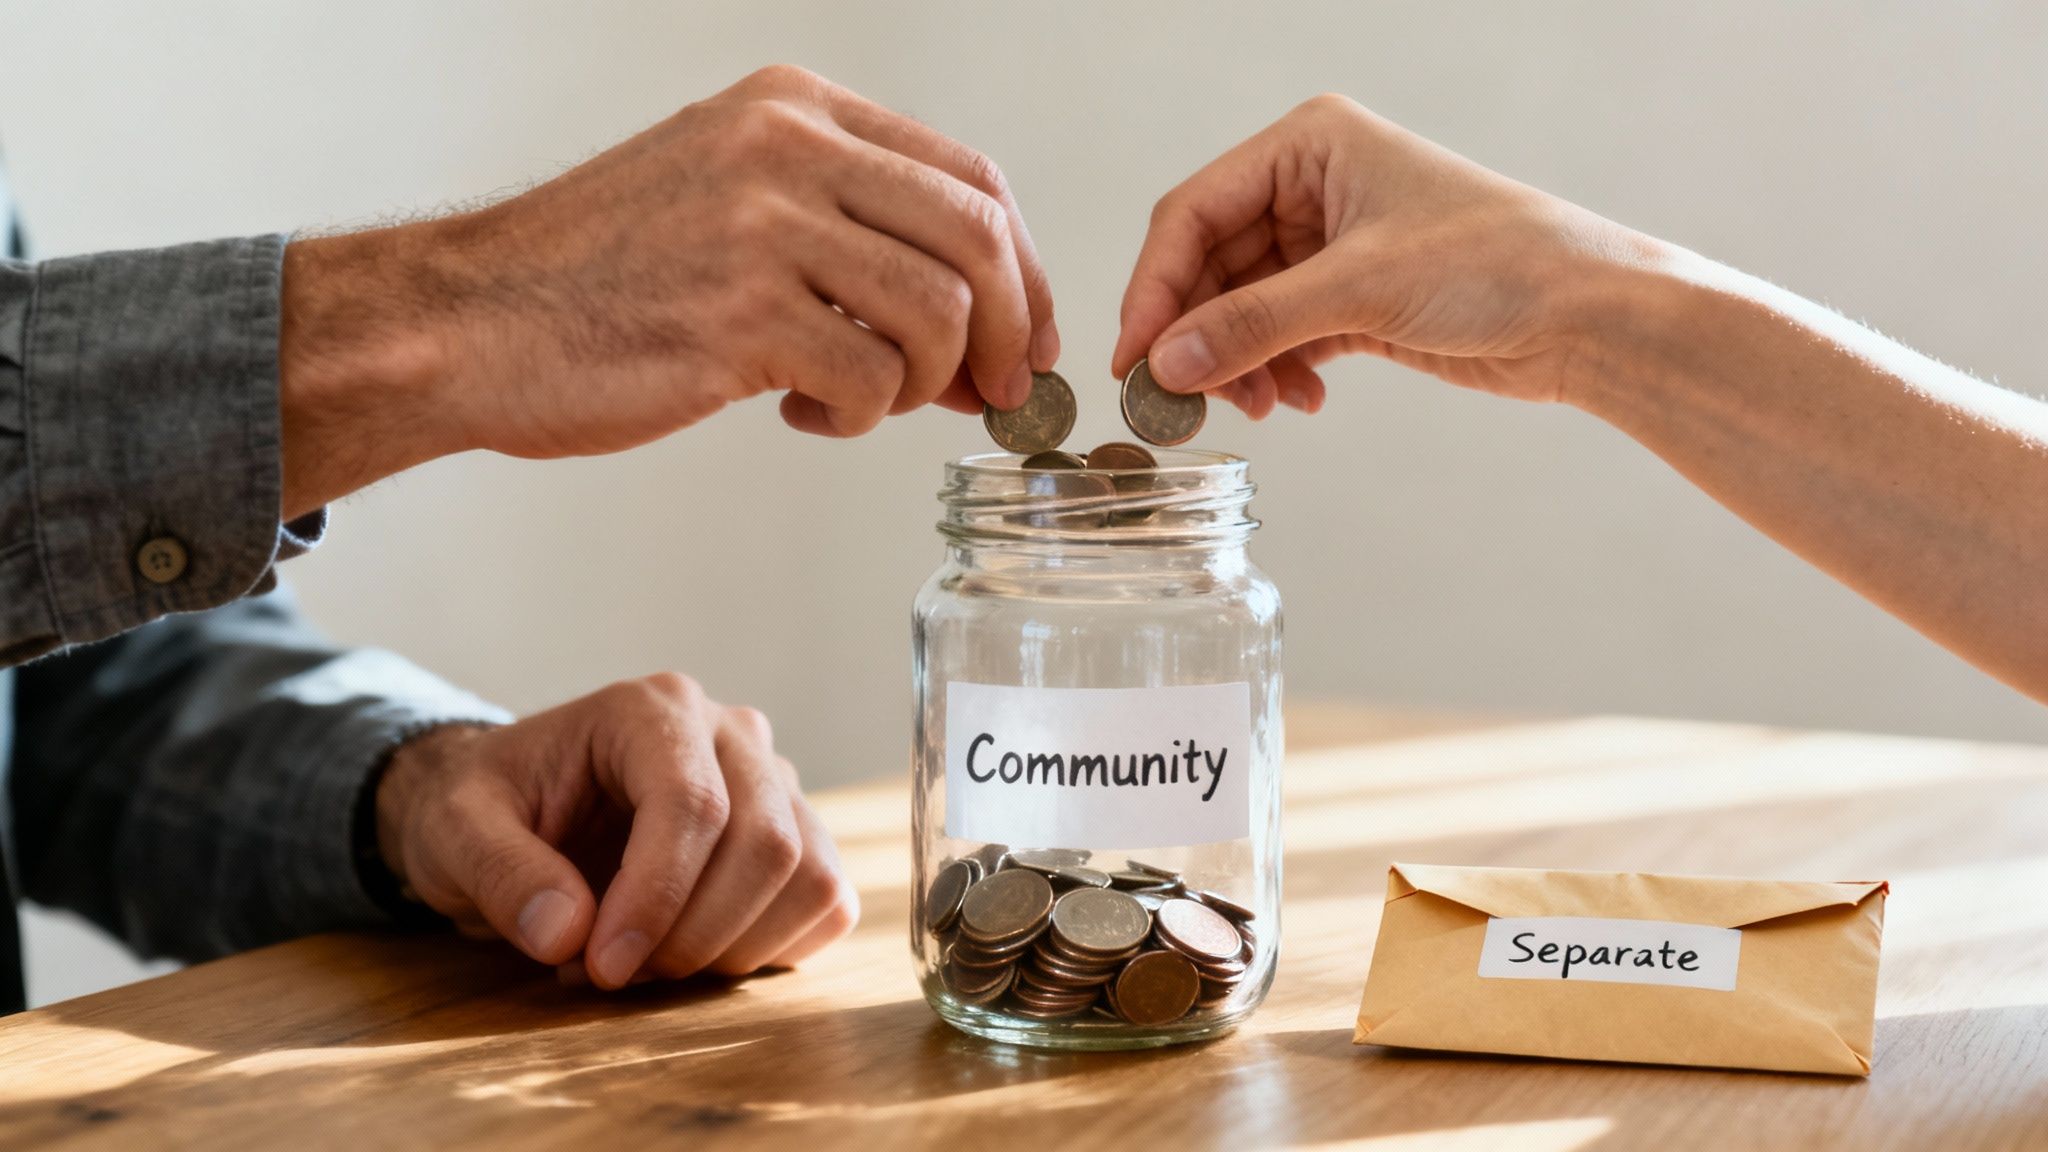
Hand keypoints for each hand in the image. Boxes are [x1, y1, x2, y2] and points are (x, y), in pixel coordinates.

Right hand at [280, 64, 1057, 516]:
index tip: (1023, 338)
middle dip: (1003, 334)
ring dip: (921, 382)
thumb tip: (986, 338)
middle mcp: (787, 146)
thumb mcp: (733, 206)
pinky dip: (858, 414)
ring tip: (859, 397)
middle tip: (985, 393)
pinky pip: (872, 377)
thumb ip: (854, 243)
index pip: (970, 178)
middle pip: (977, 239)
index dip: (1022, 270)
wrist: (469, 321)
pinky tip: (803, 410)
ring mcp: (763, 224)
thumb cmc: (597, 280)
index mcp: (794, 108)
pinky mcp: (741, 312)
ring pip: (937, 313)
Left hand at [374, 674, 857, 988]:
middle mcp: (732, 732)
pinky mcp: (798, 833)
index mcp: (652, 710)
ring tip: (647, 962)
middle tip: (616, 974)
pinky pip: (827, 903)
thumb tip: (568, 935)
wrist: (516, 808)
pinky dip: (772, 949)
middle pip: (767, 844)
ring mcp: (775, 782)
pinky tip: (698, 954)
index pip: (695, 804)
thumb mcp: (456, 831)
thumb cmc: (487, 807)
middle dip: (695, 934)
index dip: (659, 899)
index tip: (602, 967)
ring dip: (733, 948)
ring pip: (809, 876)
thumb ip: (502, 873)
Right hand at [1113, 95, 1661, 417]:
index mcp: (1309, 144)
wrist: (1588, 315)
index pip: (1194, 213)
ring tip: (1255, 407)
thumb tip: (1166, 364)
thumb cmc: (1498, 263)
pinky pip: (1281, 335)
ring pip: (1241, 308)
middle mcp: (1312, 185)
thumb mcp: (1361, 288)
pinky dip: (1276, 371)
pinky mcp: (1353, 297)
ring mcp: (1331, 243)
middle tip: (1177, 400)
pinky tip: (1297, 401)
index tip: (1132, 358)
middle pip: (1210, 264)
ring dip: (1237, 362)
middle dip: (1197, 335)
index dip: (1154, 288)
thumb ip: (1254, 324)